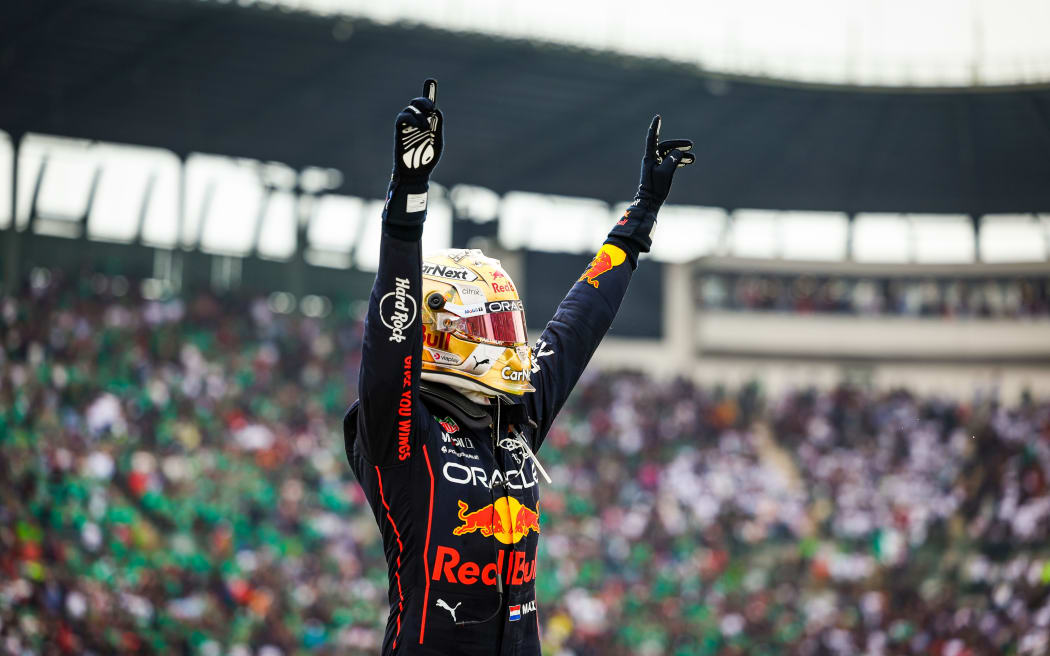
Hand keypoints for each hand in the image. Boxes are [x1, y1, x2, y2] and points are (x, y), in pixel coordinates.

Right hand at [391, 78, 442, 183]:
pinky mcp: (400, 132)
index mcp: (426, 123)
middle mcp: (416, 122)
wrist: (415, 174)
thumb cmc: (426, 159)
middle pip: (416, 103)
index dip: (427, 94)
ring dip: (419, 113)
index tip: (431, 82)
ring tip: (425, 127)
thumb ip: (437, 126)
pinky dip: (410, 118)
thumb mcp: (437, 142)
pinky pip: (402, 118)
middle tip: (430, 107)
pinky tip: (419, 127)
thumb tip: (436, 111)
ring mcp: (407, 127)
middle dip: (423, 100)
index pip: (426, 106)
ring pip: (409, 109)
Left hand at [606, 116, 693, 254]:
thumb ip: (672, 159)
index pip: (652, 138)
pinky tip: (688, 162)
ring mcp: (656, 165)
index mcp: (649, 157)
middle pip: (666, 146)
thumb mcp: (665, 172)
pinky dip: (680, 160)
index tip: (658, 117)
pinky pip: (671, 161)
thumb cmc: (655, 187)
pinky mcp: (660, 171)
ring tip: (693, 158)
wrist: (650, 201)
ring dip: (681, 154)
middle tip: (690, 145)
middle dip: (678, 145)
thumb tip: (678, 152)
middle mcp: (652, 159)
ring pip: (670, 154)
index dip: (655, 127)